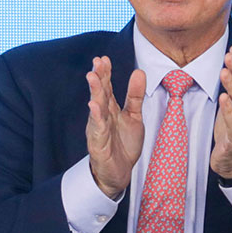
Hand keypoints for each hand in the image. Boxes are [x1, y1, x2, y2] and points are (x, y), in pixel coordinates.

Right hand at [86, 56, 146, 200]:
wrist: (118, 174)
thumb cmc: (123, 145)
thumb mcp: (134, 117)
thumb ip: (135, 96)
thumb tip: (139, 71)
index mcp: (110, 110)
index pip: (107, 88)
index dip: (105, 73)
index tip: (104, 58)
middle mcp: (102, 117)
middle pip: (100, 94)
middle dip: (98, 78)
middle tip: (97, 62)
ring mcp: (98, 130)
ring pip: (96, 108)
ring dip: (94, 92)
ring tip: (92, 77)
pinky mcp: (99, 144)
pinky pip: (98, 129)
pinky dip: (96, 117)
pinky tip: (94, 105)